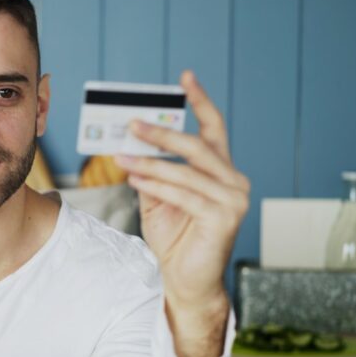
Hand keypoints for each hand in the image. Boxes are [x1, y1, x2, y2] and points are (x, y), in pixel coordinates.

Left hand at [115, 70, 249, 356]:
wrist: (186, 280)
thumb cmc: (176, 238)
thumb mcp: (159, 198)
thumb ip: (152, 172)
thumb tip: (131, 145)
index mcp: (222, 171)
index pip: (213, 129)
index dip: (201, 101)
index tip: (185, 76)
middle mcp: (234, 181)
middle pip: (197, 146)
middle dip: (162, 132)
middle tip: (132, 123)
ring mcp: (234, 199)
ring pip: (185, 171)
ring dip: (149, 162)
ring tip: (121, 155)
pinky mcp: (223, 218)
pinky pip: (183, 194)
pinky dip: (156, 184)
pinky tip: (135, 178)